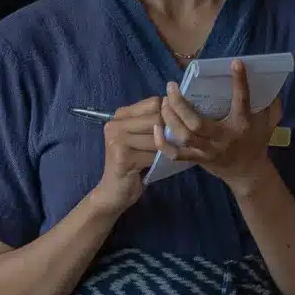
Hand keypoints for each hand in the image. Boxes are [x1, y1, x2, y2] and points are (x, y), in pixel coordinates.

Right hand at [88, 97, 164, 216]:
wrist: (115, 192)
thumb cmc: (133, 164)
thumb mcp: (141, 139)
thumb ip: (154, 123)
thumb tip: (179, 109)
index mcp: (120, 115)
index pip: (154, 103)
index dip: (169, 113)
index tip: (175, 126)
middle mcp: (115, 124)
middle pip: (157, 119)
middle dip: (169, 133)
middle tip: (172, 145)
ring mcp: (117, 140)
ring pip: (157, 137)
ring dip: (166, 148)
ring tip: (165, 155)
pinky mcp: (123, 157)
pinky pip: (153, 154)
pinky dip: (160, 161)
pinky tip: (158, 165)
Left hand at [158, 61, 281, 195]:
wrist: (248, 174)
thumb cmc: (256, 143)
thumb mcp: (268, 124)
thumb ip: (271, 105)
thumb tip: (273, 85)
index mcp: (242, 125)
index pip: (241, 101)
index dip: (239, 82)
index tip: (235, 63)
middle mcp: (222, 138)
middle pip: (196, 123)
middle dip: (180, 104)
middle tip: (172, 86)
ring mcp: (207, 151)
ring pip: (183, 136)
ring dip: (170, 118)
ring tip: (163, 102)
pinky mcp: (197, 159)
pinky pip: (176, 154)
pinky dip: (162, 143)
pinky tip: (156, 128)